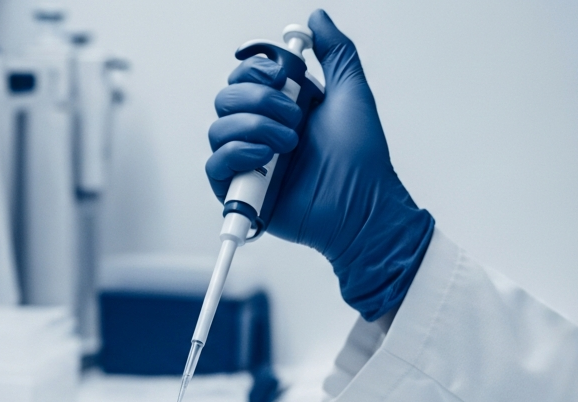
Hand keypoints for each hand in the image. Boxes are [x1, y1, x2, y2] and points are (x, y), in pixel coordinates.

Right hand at [206, 9, 434, 321]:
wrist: (361, 206)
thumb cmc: (361, 160)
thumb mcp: (352, 92)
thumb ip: (335, 52)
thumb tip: (318, 19)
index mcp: (283, 106)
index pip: (246, 76)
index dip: (258, 70)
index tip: (285, 75)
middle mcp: (262, 130)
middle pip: (226, 98)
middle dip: (259, 99)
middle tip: (294, 116)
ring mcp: (250, 161)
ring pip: (218, 128)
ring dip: (254, 128)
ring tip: (289, 144)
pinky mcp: (241, 192)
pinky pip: (216, 165)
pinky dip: (238, 155)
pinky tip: (266, 159)